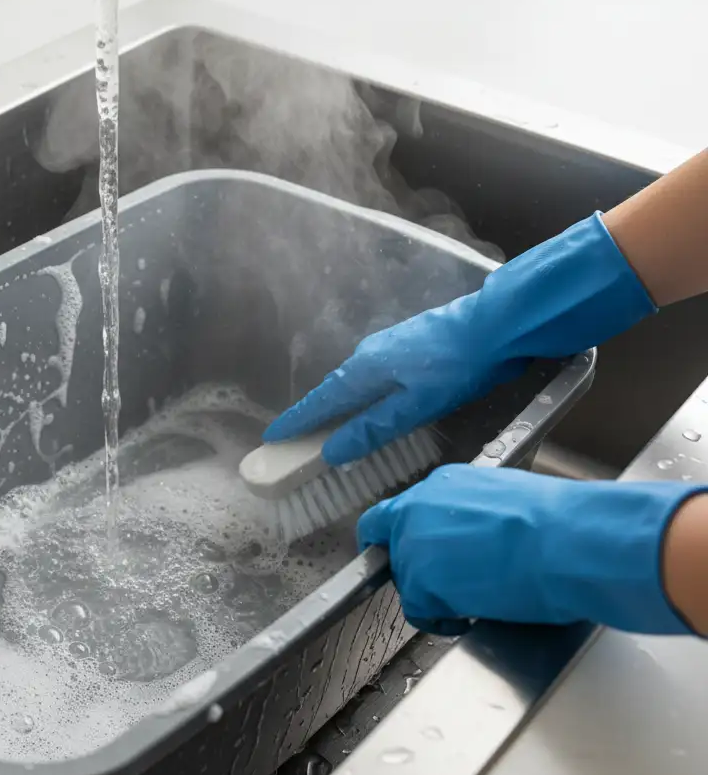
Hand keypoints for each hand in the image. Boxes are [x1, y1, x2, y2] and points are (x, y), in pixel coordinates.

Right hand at [263, 213, 655, 464]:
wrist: (499, 323)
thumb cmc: (459, 367)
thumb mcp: (416, 406)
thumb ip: (374, 428)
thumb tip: (332, 451)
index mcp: (365, 370)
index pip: (321, 402)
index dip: (298, 422)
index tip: (274, 437)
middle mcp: (369, 354)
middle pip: (333, 390)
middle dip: (313, 414)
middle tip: (297, 438)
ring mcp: (390, 345)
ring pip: (354, 381)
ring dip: (338, 404)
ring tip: (329, 426)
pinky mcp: (409, 344)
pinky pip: (371, 374)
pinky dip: (360, 393)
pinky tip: (370, 402)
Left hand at [357, 465, 695, 635]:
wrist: (568, 542)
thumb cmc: (556, 522)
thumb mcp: (503, 499)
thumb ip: (470, 513)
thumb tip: (473, 532)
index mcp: (439, 486)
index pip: (398, 512)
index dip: (398, 537)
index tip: (402, 553)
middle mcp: (416, 510)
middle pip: (391, 545)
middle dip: (414, 566)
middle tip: (446, 583)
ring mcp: (412, 546)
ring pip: (405, 578)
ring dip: (431, 593)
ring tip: (471, 601)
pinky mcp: (421, 583)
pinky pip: (419, 609)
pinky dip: (438, 621)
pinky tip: (466, 620)